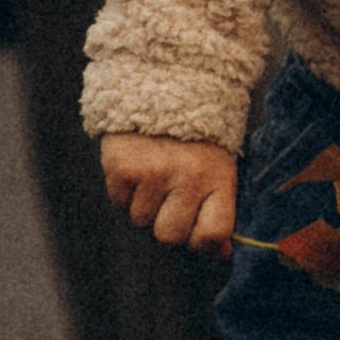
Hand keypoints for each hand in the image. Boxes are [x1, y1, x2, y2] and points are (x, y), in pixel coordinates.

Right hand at [101, 133, 239, 252]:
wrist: (164, 85)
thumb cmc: (197, 138)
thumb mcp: (218, 167)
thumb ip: (220, 210)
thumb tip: (220, 254)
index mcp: (218, 177)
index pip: (213, 233)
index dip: (202, 240)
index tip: (196, 228)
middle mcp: (187, 177)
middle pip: (170, 236)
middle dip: (167, 222)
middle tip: (170, 195)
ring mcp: (152, 173)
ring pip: (141, 220)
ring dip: (144, 205)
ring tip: (154, 174)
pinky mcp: (122, 167)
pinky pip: (119, 203)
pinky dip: (124, 192)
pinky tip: (136, 167)